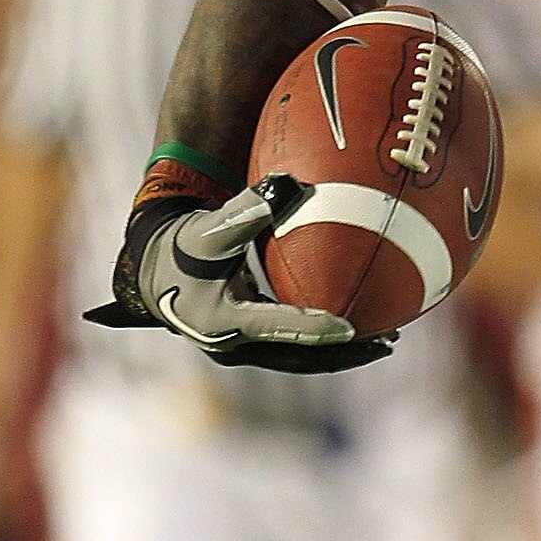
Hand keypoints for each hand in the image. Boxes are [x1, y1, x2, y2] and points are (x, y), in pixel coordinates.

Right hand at [89, 180, 394, 373]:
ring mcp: (241, 348)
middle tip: (385, 344)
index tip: (350, 327)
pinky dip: (323, 342)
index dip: (313, 327)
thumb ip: (248, 208)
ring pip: (298, 358)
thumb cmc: (183, 244)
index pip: (276, 326)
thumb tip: (290, 182)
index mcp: (222, 319)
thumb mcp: (211, 227)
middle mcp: (232, 343)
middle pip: (297, 357)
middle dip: (342, 354)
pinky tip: (358, 332)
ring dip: (339, 353)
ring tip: (385, 343)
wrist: (154, 268)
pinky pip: (293, 348)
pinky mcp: (249, 344)